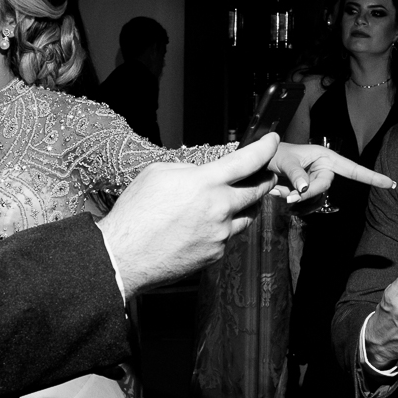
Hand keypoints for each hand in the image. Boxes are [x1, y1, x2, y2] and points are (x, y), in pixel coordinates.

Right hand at [99, 133, 278, 295]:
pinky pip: (229, 236)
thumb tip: (203, 172)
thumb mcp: (157, 174)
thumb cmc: (135, 213)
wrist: (124, 256)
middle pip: (258, 190)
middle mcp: (219, 208)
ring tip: (236, 199)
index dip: (265, 148)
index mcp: (205, 183)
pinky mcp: (215, 254)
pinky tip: (206, 225)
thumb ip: (188, 169)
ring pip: (247, 216)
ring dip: (246, 205)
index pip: (248, 160)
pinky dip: (224, 228)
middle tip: (266, 174)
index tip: (273, 141)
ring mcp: (220, 234)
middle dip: (265, 179)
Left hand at [267, 141, 393, 201]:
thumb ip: (297, 174)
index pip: (353, 169)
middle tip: (289, 195)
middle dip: (308, 193)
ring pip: (316, 198)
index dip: (371, 177)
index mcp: (325, 157)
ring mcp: (316, 181)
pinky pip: (308, 203)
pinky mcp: (307, 191)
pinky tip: (283, 195)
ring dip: (299, 199)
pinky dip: (295, 203)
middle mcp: (323, 169)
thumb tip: (305, 188)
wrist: (260, 163)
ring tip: (282, 192)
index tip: (389, 183)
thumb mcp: (285, 161)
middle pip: (325, 187)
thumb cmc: (275, 154)